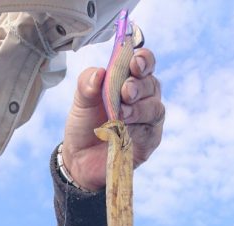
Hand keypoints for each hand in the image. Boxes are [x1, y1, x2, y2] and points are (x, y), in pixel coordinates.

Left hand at [61, 48, 164, 191]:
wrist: (79, 158)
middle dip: (139, 86)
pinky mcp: (148, 142)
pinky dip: (137, 130)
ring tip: (121, 114)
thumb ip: (87, 83)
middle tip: (125, 91)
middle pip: (151, 85)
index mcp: (130, 80)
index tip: (134, 62)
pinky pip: (149, 133)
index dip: (144, 60)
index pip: (145, 64)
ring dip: (139, 109)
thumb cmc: (85, 125)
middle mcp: (144, 98)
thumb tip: (99, 73)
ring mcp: (148, 121)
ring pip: (154, 109)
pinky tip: (125, 131)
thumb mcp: (81, 101)